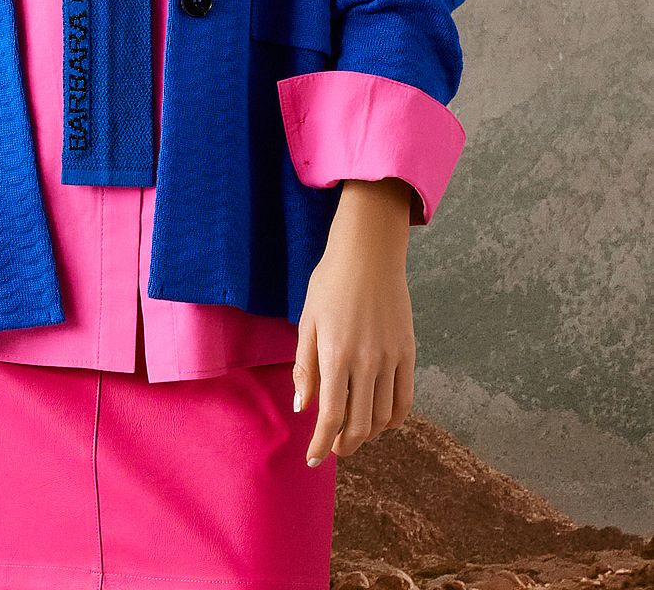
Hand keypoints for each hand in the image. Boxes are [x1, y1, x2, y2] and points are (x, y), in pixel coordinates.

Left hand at [293, 177, 415, 465]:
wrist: (369, 253)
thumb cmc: (330, 283)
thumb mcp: (308, 321)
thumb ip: (305, 367)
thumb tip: (303, 408)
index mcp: (336, 355)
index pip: (331, 417)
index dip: (322, 444)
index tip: (313, 458)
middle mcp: (366, 362)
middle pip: (360, 425)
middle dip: (344, 445)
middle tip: (334, 449)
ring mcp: (391, 358)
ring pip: (384, 417)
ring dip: (368, 433)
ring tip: (354, 432)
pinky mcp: (408, 352)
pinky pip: (405, 398)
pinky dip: (394, 418)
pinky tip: (381, 419)